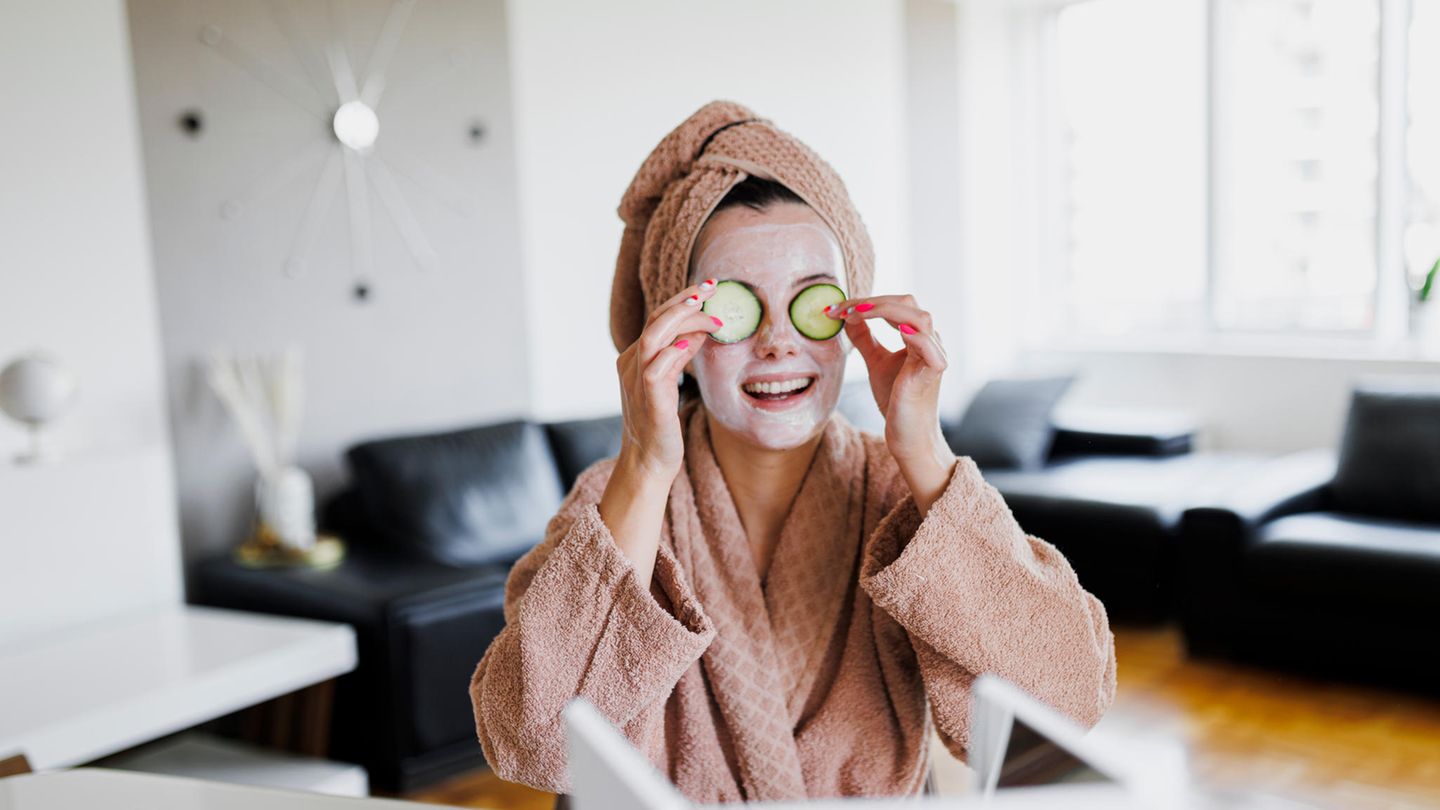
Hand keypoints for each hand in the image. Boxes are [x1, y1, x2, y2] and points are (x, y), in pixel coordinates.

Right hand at [613, 277, 724, 482]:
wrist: (647, 462)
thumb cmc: (661, 424)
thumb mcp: (671, 382)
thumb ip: (681, 355)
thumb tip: (700, 328)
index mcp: (633, 359)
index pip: (656, 318)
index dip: (681, 300)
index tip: (708, 289)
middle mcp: (630, 365)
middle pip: (654, 321)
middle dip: (683, 301)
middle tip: (711, 288)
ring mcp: (636, 382)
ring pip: (652, 338)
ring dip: (680, 319)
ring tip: (705, 308)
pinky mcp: (649, 402)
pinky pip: (656, 370)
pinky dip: (673, 353)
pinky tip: (692, 343)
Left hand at [827, 294, 954, 513]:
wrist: (908, 435)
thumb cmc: (896, 400)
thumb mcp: (875, 362)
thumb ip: (865, 338)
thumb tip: (848, 316)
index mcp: (917, 335)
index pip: (895, 304)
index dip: (865, 302)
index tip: (835, 309)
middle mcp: (929, 340)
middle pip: (907, 303)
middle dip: (871, 302)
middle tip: (839, 309)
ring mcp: (934, 355)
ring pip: (919, 317)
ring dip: (885, 310)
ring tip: (855, 313)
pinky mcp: (934, 372)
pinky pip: (928, 345)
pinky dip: (912, 333)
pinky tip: (894, 329)